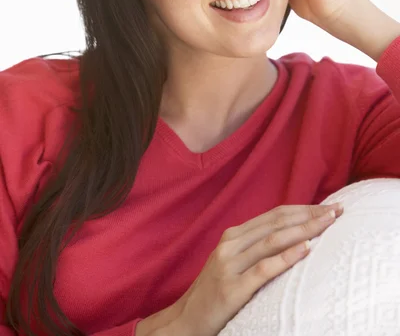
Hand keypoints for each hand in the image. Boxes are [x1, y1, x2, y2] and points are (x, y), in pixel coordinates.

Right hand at [172, 202, 342, 335]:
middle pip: (277, 223)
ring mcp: (230, 265)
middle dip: (309, 215)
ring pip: (273, 240)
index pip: (274, 215)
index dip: (302, 208)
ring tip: (328, 224)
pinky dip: (287, 256)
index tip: (327, 206)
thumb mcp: (232, 260)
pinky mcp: (232, 288)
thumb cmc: (215, 289)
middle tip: (336, 211)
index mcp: (233, 235)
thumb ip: (255, 246)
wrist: (187, 319)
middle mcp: (231, 244)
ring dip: (304, 229)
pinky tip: (306, 248)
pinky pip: (264, 268)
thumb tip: (293, 234)